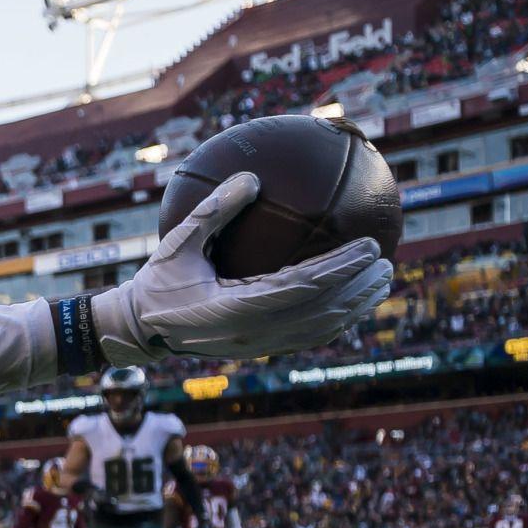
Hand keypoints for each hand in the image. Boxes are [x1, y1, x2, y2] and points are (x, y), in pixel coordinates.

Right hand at [100, 172, 392, 364]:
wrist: (140, 329)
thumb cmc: (157, 281)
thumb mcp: (178, 241)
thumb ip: (213, 211)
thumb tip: (251, 177)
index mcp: (234, 309)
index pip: (302, 288)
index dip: (340, 269)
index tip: (369, 247)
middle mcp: (251, 334)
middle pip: (321, 313)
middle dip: (359, 290)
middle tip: (387, 263)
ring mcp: (257, 347)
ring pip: (320, 330)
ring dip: (355, 307)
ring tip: (383, 283)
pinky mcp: (259, 350)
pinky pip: (307, 337)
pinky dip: (336, 320)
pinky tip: (353, 301)